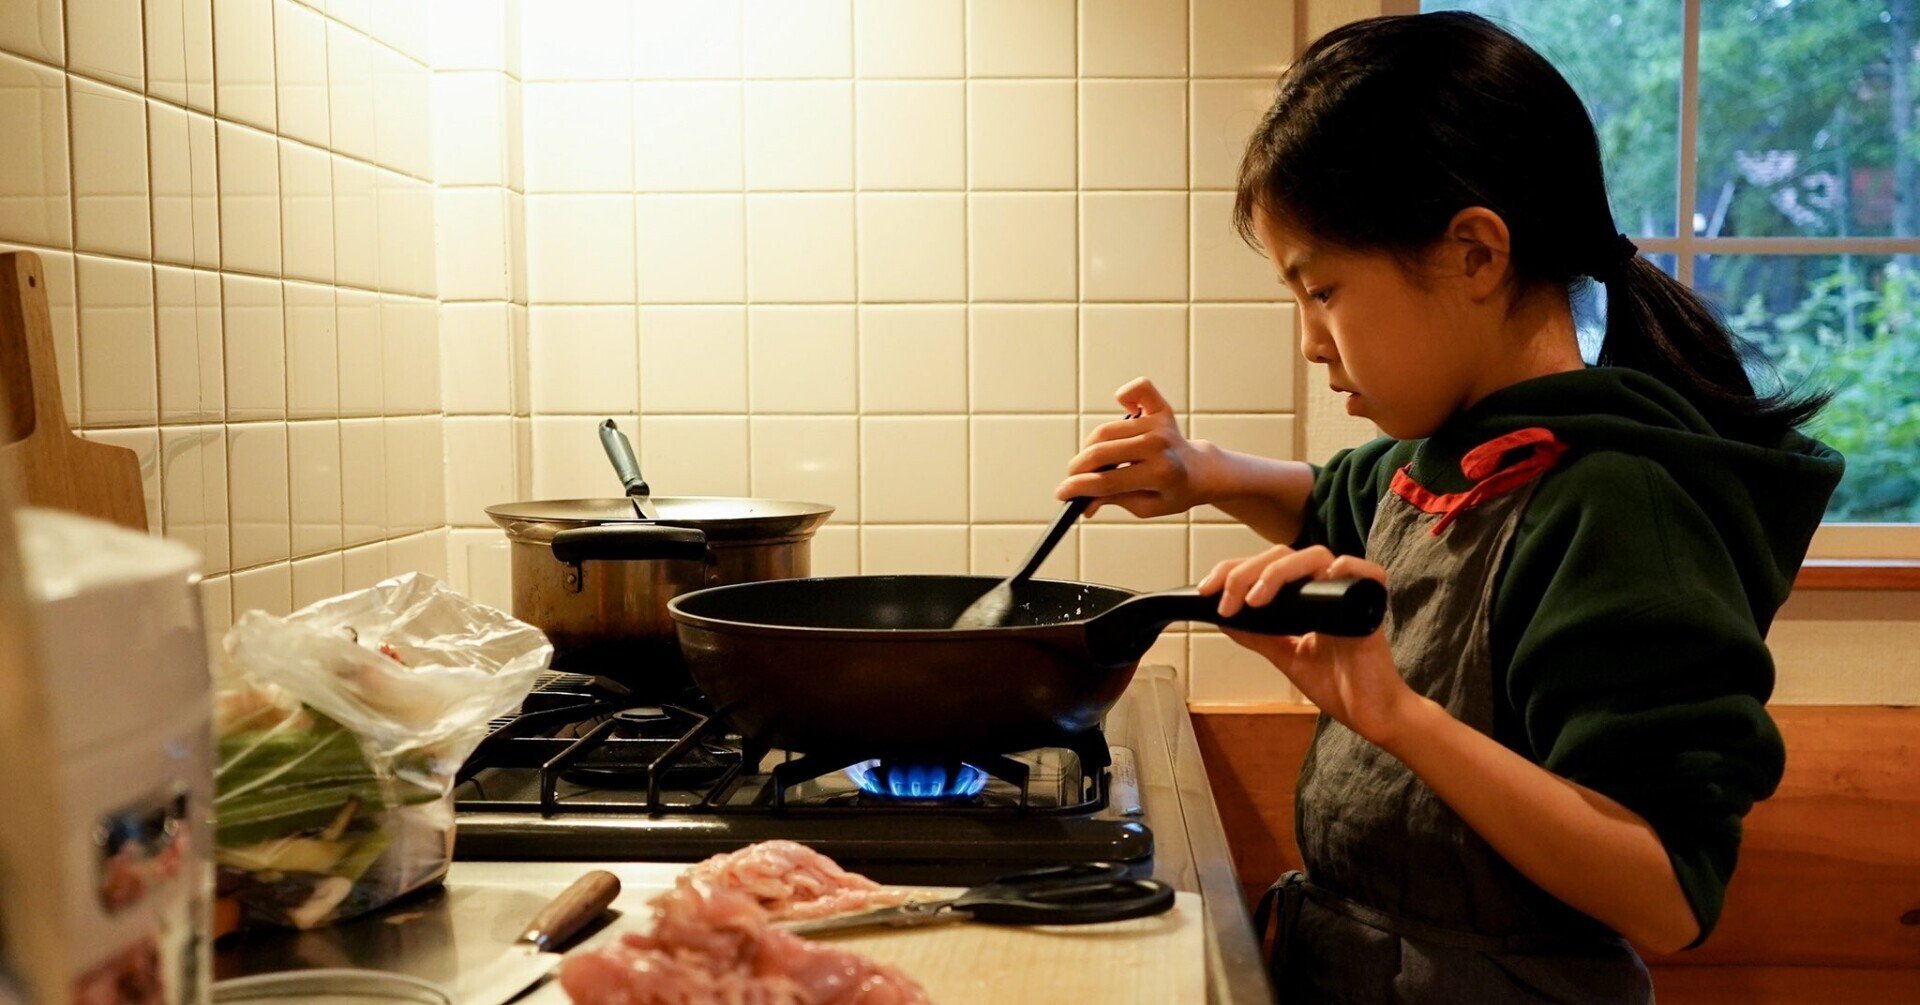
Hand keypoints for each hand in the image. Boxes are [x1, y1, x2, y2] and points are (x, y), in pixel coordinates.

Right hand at [1055, 377, 1219, 517]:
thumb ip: (1114, 500)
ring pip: (1106, 431)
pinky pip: (1138, 389)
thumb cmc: (1171, 492)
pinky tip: (1124, 409)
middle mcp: (1160, 445)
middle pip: (1101, 453)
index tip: (1060, 493)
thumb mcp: (1145, 506)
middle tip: (1072, 477)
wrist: (1200, 472)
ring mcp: (1159, 425)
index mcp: (1160, 475)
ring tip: (1092, 461)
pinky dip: (1126, 395)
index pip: (1107, 481)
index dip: (1078, 488)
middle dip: (1077, 469)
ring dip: (1090, 447)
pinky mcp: (1160, 408)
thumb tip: (1083, 505)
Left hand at [1198, 544, 1420, 746]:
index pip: (1267, 565)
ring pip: (1315, 556)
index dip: (1233, 570)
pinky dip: (1347, 568)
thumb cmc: (1337, 684)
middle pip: (1283, 555)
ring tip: (1255, 600)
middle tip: (1226, 601)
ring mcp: (1349, 594)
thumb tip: (1223, 618)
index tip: (1206, 590)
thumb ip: (1259, 634)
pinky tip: (1324, 578)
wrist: (1370, 713)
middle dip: (1245, 572)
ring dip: (1278, 572)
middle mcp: (1326, 587)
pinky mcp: (1372, 606)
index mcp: (1307, 594)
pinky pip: (1368, 572)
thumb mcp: (1286, 656)